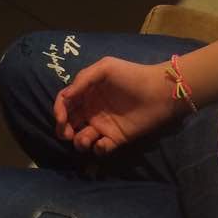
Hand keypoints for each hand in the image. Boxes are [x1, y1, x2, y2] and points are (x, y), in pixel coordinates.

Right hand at [54, 58, 182, 155]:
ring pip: (82, 138)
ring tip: (86, 139)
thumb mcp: (105, 68)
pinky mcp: (116, 138)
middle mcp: (92, 109)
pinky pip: (101, 148)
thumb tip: (65, 96)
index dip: (58, 110)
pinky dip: (98, 149)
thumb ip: (83, 80)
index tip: (60, 119)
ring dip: (79, 142)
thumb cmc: (131, 76)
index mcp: (87, 92)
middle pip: (69, 122)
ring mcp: (104, 125)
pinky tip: (104, 143)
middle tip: (67, 134)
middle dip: (63, 130)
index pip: (65, 102)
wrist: (158, 92)